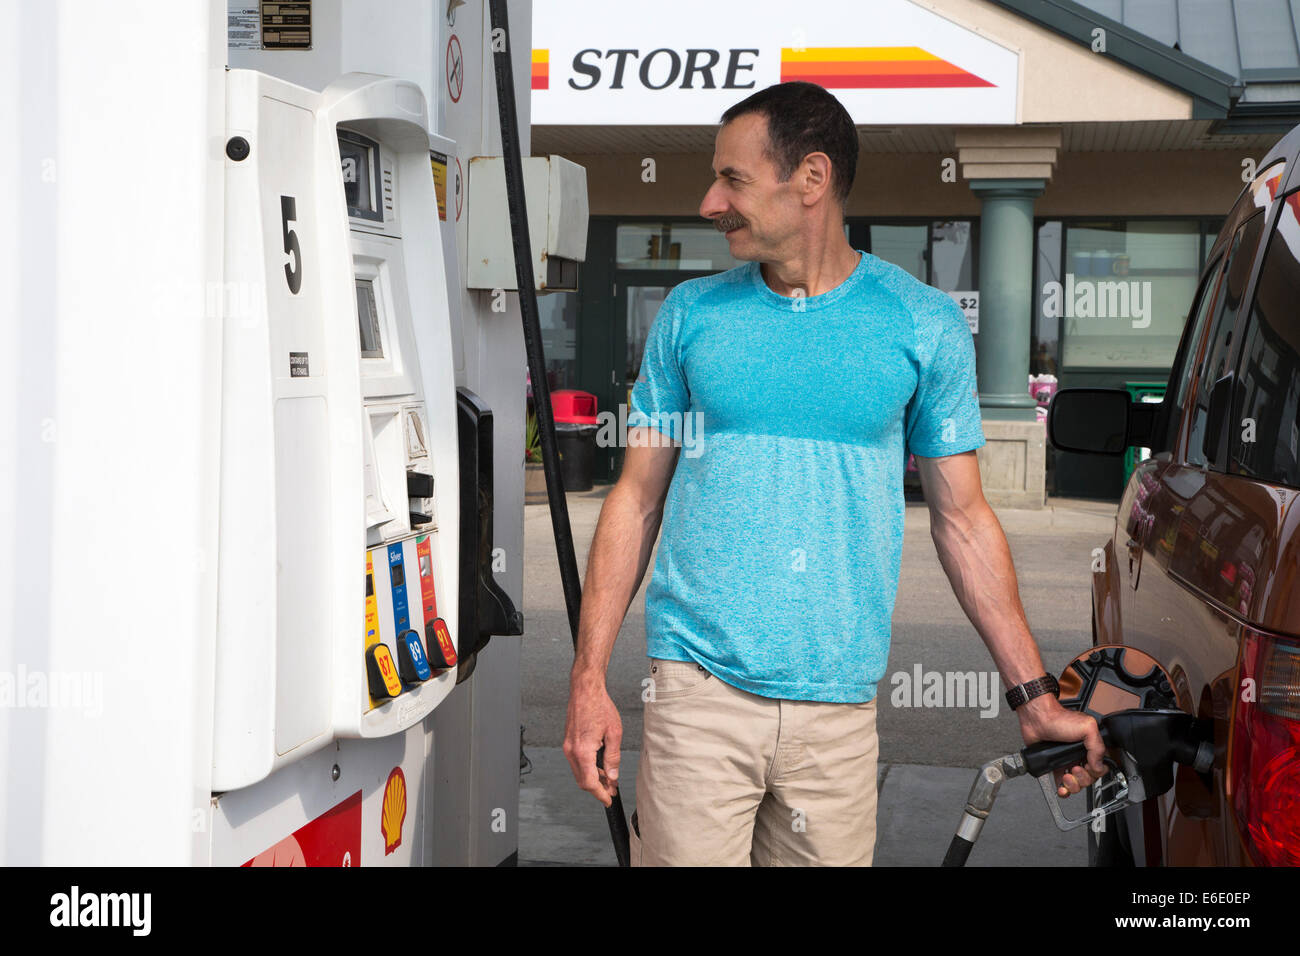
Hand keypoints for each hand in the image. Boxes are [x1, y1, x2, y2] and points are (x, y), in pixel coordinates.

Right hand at [563, 671, 622, 806]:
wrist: (585, 691)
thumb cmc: (599, 706)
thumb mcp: (614, 733)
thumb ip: (613, 758)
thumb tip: (612, 776)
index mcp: (583, 750)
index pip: (589, 783)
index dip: (600, 794)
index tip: (609, 800)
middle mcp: (571, 751)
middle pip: (582, 781)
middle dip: (597, 789)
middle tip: (612, 790)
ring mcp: (568, 747)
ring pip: (579, 773)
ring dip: (592, 779)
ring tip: (609, 779)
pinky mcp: (568, 742)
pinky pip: (577, 762)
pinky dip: (587, 768)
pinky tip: (599, 767)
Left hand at [1016, 695, 1105, 797]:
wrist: (1037, 718)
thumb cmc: (1059, 718)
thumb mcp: (1087, 728)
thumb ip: (1097, 747)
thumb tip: (1099, 766)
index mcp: (1090, 746)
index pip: (1101, 767)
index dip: (1095, 772)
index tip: (1086, 767)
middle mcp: (1080, 754)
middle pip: (1089, 778)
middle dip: (1082, 778)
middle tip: (1074, 769)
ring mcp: (1067, 760)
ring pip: (1077, 783)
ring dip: (1073, 785)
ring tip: (1066, 776)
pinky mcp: (1055, 765)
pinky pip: (1062, 783)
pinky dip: (1063, 789)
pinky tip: (1061, 787)